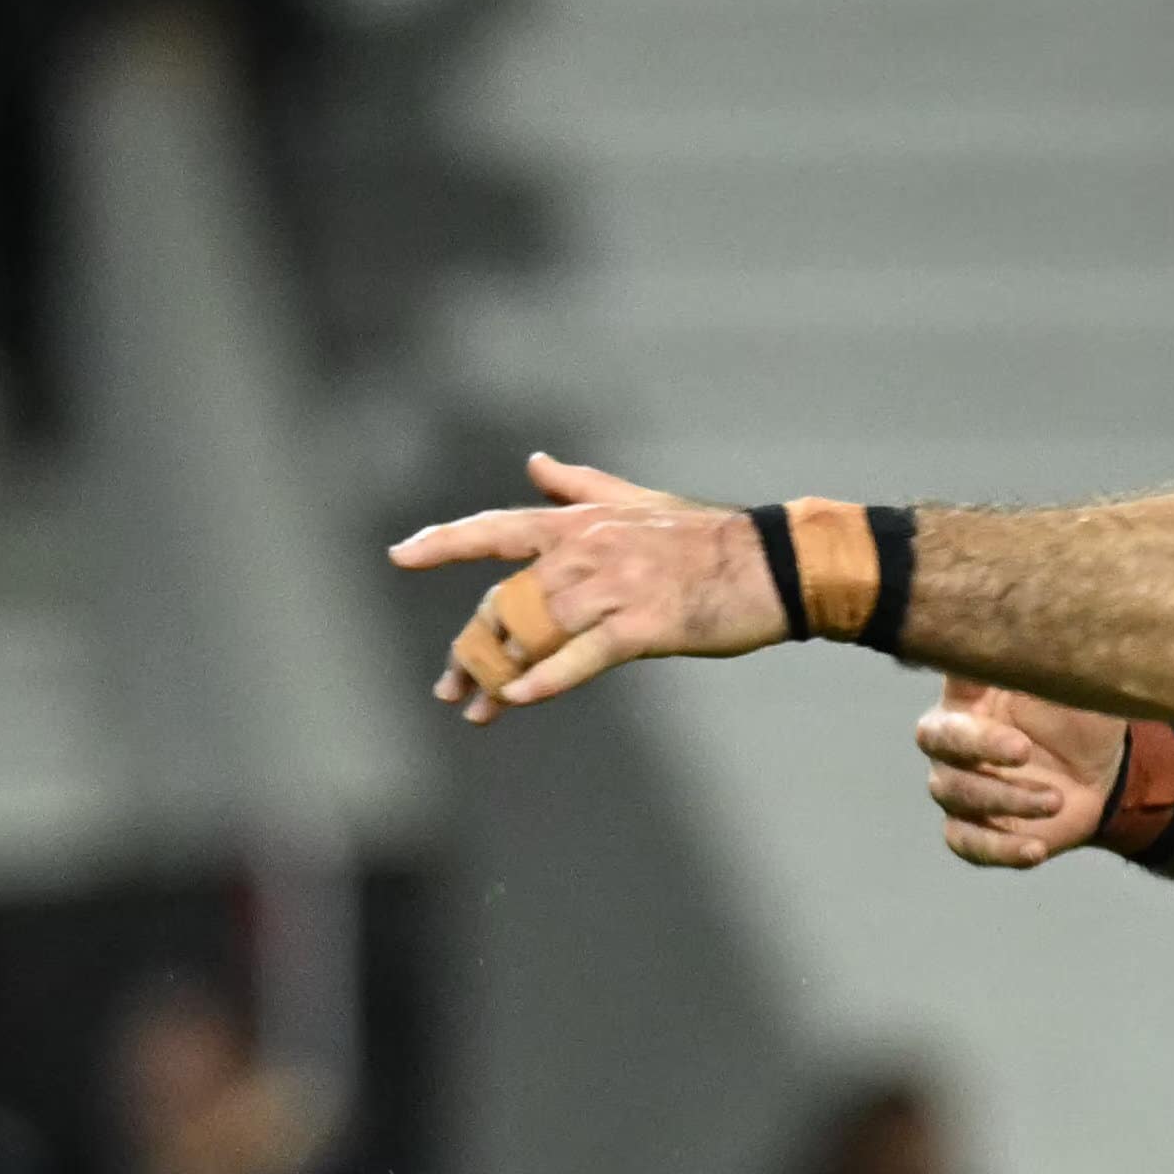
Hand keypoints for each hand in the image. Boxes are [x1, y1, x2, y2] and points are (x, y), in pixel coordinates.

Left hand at [391, 453, 776, 717]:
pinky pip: (580, 657)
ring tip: (476, 708)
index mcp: (581, 523)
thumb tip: (534, 464)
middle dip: (471, 647)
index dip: (445, 542)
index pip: (496, 529)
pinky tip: (517, 699)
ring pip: (535, 633)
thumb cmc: (709, 537)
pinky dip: (546, 678)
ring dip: (498, 675)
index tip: (400, 554)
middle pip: (507, 602)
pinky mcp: (642, 625)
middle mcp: (587, 552)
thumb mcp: (637, 501)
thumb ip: (578, 486)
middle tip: (448, 685)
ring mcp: (613, 588)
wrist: (773, 564)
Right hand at [912, 678, 1134, 872]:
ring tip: (1056, 800)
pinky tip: (1036, 849)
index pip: (948, 676)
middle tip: (1024, 751)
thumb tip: (1042, 614)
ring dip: (1008, 800)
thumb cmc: (1081, 718)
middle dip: (979, 746)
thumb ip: (1049, 659)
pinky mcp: (974, 828)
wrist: (1106, 776)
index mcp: (972, 692)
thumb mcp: (1075, 685)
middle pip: (938, 739)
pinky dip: (1000, 849)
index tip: (991, 682)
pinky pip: (968, 843)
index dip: (964, 677)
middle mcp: (955, 737)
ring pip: (957, 794)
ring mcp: (960, 784)